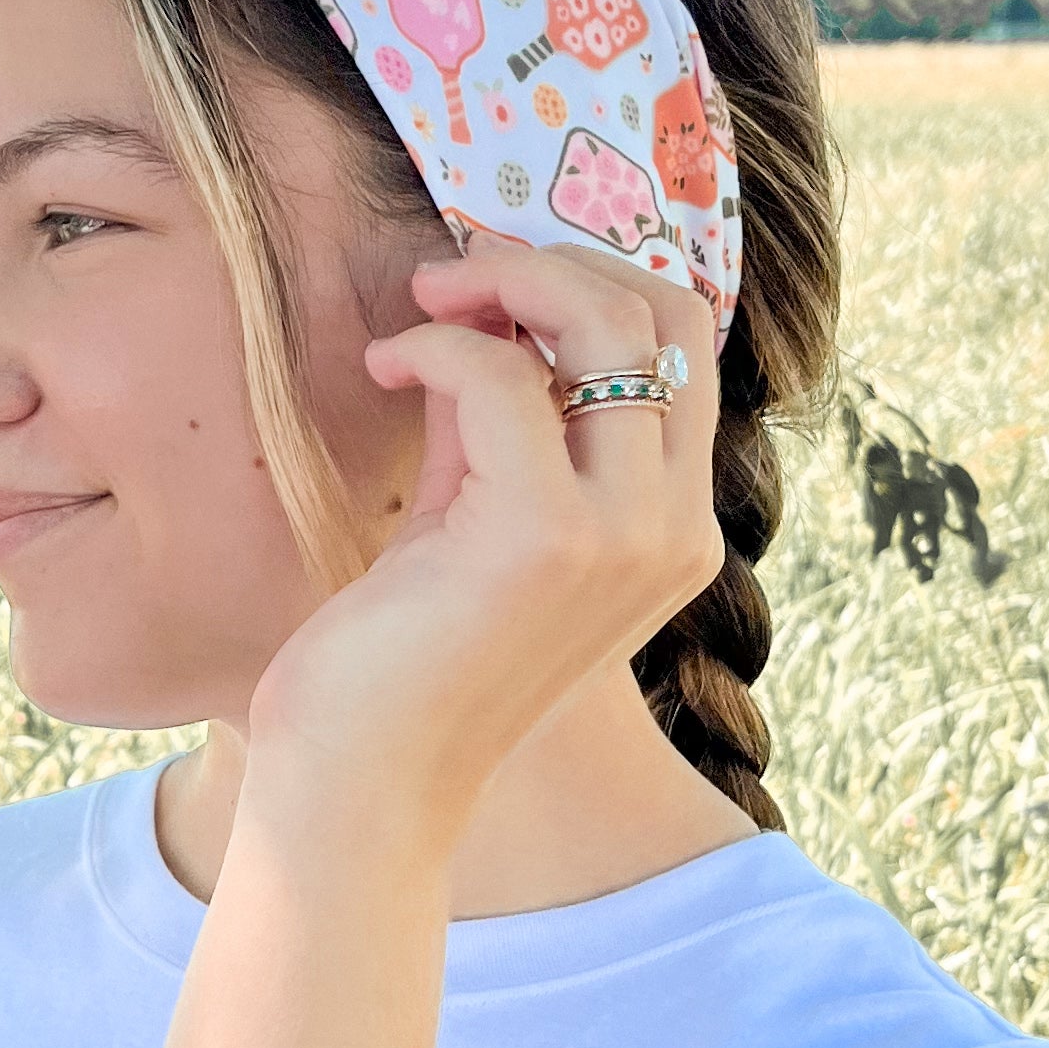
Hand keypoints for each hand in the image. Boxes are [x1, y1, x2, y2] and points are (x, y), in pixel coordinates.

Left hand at [243, 240, 723, 832]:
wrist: (365, 785)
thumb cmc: (406, 659)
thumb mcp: (474, 510)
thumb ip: (503, 416)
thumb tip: (489, 302)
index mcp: (674, 532)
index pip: (683, 349)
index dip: (592, 284)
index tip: (494, 286)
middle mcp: (673, 533)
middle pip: (665, 316)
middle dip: (555, 263)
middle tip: (453, 278)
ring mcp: (622, 536)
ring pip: (606, 323)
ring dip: (502, 279)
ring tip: (423, 303)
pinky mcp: (545, 537)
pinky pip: (501, 374)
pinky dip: (436, 345)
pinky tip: (384, 367)